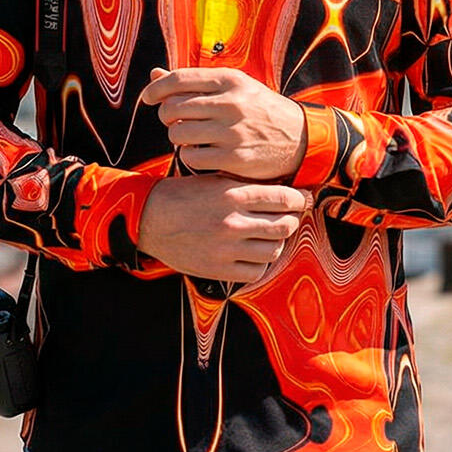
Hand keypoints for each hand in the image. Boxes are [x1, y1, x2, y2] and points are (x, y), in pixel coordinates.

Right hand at [137, 175, 310, 282]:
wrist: (149, 219)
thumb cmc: (182, 196)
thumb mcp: (213, 180)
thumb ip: (245, 186)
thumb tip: (281, 192)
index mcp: (233, 194)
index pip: (283, 198)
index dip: (299, 199)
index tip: (302, 200)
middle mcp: (233, 222)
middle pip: (284, 226)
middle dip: (292, 221)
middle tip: (289, 218)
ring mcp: (227, 248)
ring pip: (273, 250)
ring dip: (277, 243)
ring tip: (270, 236)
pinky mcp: (219, 269)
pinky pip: (256, 271)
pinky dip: (261, 263)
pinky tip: (255, 254)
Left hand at [142, 67, 307, 180]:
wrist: (301, 139)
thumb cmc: (260, 109)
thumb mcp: (234, 87)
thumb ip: (194, 82)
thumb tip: (154, 74)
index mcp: (230, 80)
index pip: (178, 79)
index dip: (156, 89)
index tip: (148, 97)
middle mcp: (231, 103)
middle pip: (173, 108)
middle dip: (166, 116)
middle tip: (174, 121)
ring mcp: (233, 132)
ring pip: (178, 134)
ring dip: (177, 137)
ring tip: (189, 137)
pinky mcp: (235, 158)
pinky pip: (191, 158)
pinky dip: (189, 157)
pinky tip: (199, 153)